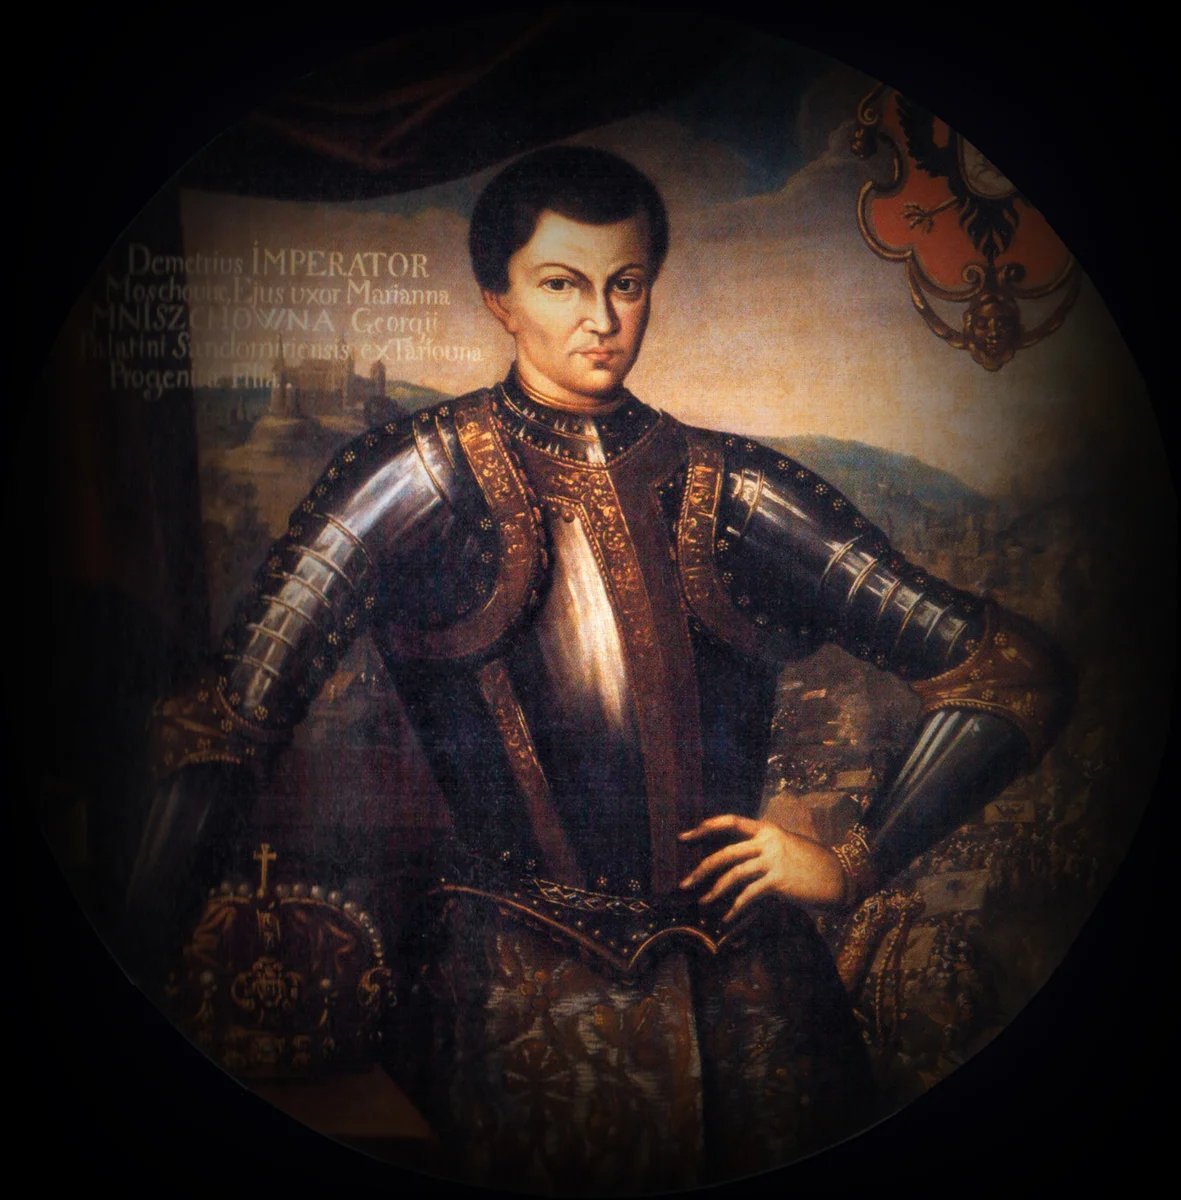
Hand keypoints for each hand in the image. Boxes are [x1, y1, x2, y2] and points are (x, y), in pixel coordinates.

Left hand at [678, 814, 846, 921]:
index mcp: (767, 828)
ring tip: (701, 903)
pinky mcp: (778, 881)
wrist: (841, 876)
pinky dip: (734, 908)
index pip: (731, 821)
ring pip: (733, 875)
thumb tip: (738, 856)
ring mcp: (773, 860)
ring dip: (714, 891)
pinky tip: (725, 918)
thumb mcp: (786, 845)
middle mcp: (768, 841)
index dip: (706, 827)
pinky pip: (749, 895)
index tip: (685, 835)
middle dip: (701, 869)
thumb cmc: (813, 863)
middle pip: (725, 853)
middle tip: (684, 883)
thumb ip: (763, 847)